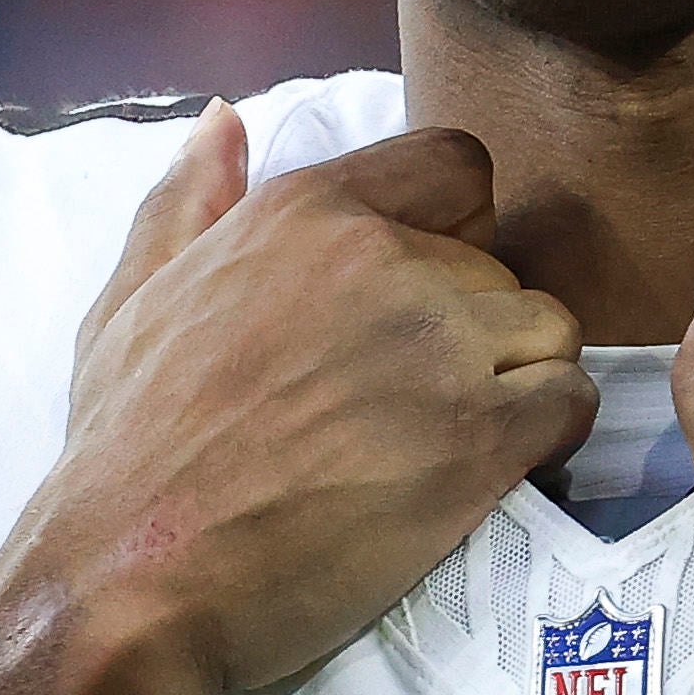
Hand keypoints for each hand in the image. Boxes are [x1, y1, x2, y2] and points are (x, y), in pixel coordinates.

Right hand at [26, 109, 594, 692]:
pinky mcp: (478, 439)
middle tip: (417, 402)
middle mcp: (384, 260)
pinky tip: (492, 472)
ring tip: (456, 438)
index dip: (458, 229)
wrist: (134, 574)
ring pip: (551, 331)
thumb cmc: (124, 448)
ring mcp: (438, 348)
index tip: (422, 296)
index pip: (456, 168)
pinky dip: (550, 437)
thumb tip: (223, 120)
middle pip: (501, 269)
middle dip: (477, 330)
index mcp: (308, 212)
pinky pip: (569, 403)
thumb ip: (188, 203)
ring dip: (521, 382)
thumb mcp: (132, 300)